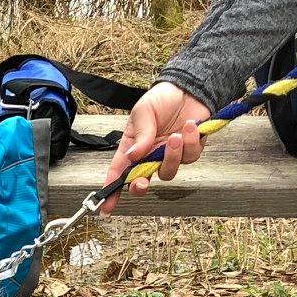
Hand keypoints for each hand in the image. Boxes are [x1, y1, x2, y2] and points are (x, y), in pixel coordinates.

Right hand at [100, 82, 210, 206]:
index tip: (105, 207)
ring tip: (176, 134)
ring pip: (169, 171)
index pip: (119, 172)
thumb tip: (134, 156)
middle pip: (143, 181)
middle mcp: (150, 156)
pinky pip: (190, 157)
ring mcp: (170, 155)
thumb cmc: (160, 99)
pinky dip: (191, 142)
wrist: (188, 88)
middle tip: (142, 181)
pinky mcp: (190, 151)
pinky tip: (190, 126)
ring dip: (172, 155)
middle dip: (141, 185)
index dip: (111, 190)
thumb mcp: (143, 112)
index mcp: (133, 147)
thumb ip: (140, 135)